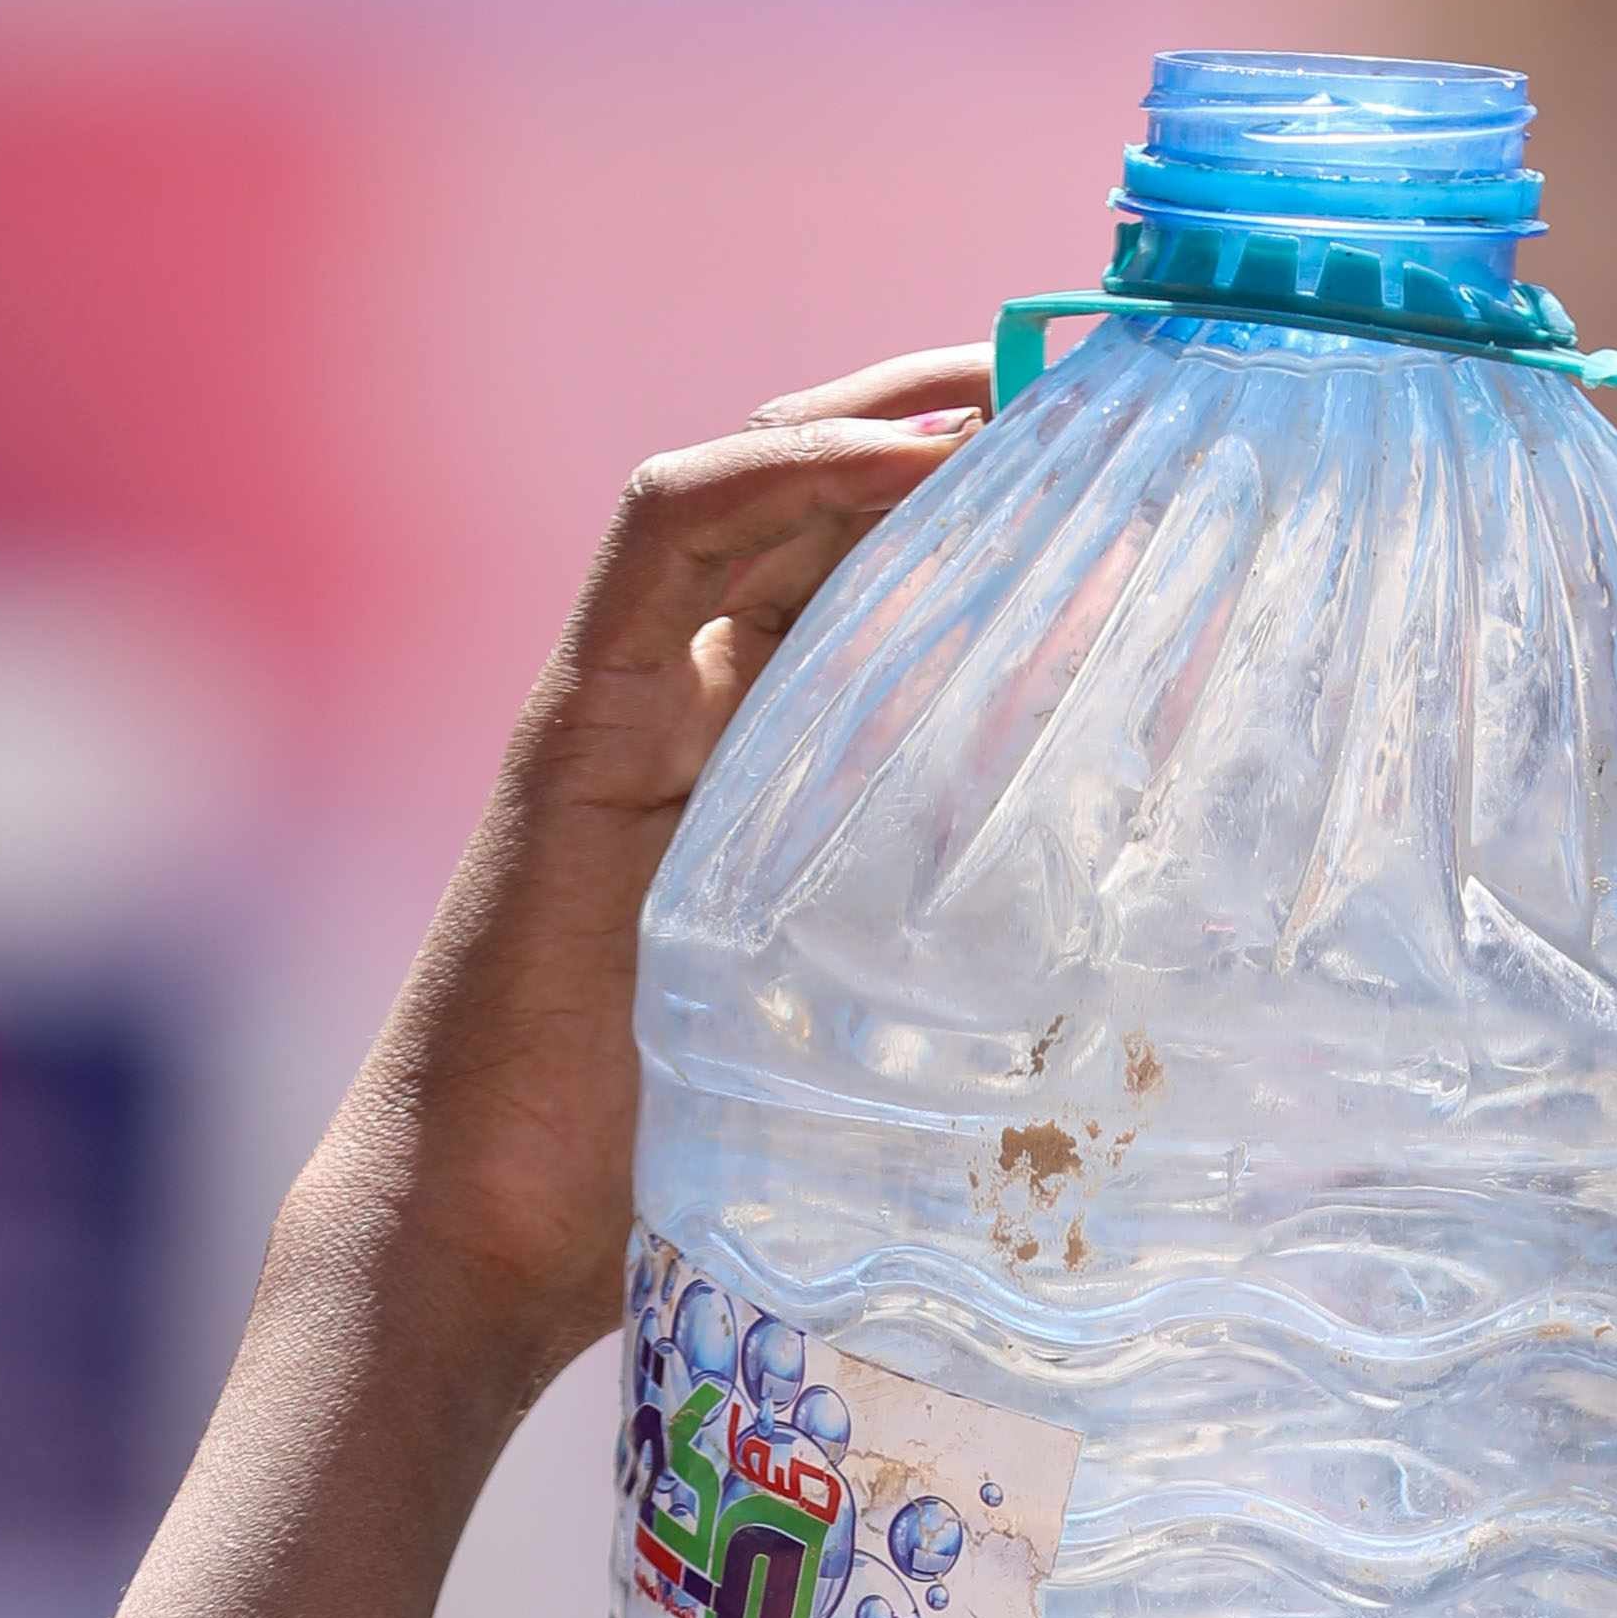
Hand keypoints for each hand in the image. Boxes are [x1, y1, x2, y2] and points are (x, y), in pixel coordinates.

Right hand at [80, 362, 980, 1617]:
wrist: (480, 1243)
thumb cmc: (656, 1179)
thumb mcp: (854, 1031)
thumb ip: (943, 962)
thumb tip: (1135, 970)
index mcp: (739, 770)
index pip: (854, 580)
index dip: (968, 507)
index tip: (1105, 468)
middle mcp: (670, 711)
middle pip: (806, 504)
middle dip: (942, 421)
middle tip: (1081, 374)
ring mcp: (613, 704)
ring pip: (742, 485)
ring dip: (879, 411)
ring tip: (1013, 378)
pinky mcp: (572, 727)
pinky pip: (664, 536)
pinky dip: (786, 468)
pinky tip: (915, 454)